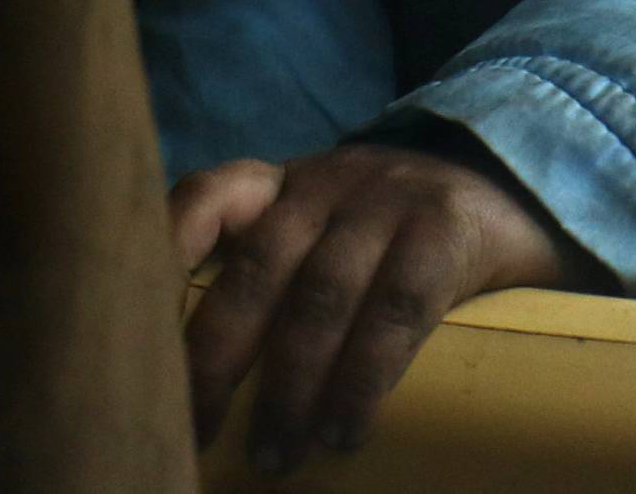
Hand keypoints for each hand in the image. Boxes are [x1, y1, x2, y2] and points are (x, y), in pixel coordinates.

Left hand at [173, 143, 583, 475]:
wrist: (507, 180)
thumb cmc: (386, 236)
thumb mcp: (321, 229)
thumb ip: (265, 274)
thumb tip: (177, 384)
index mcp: (283, 185)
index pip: (207, 195)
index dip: (163, 249)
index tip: (129, 319)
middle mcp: (326, 183)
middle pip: (257, 265)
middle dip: (217, 356)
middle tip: (194, 431)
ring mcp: (388, 199)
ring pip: (322, 295)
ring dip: (293, 386)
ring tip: (276, 454)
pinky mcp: (444, 227)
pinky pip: (397, 307)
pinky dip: (365, 377)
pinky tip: (347, 429)